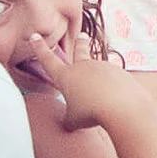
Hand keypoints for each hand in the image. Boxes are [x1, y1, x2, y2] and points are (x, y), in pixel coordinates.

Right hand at [24, 40, 149, 133]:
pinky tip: (118, 102)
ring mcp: (103, 67)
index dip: (40, 48)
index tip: (34, 36)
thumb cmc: (92, 113)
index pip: (48, 60)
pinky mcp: (120, 73)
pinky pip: (115, 82)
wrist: (122, 106)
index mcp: (66, 76)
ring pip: (99, 72)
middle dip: (80, 43)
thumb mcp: (73, 121)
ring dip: (100, 80)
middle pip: (80, 51)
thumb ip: (69, 119)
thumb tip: (70, 122)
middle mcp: (83, 67)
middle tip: (82, 35)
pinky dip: (115, 89)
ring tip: (103, 99)